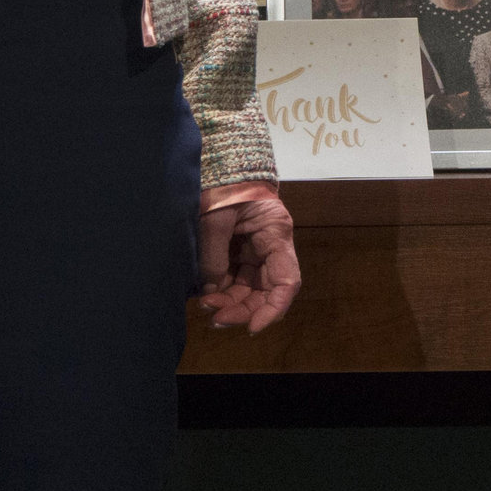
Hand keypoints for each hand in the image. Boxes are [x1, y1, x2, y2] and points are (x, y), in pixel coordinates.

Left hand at [195, 194, 301, 333]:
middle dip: (243, 309)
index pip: (286, 281)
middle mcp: (268, 246)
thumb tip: (210, 290)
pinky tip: (204, 296)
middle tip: (216, 319)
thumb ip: (213, 255)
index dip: (273, 309)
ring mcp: (252, 250)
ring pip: (247, 289)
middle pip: (265, 290)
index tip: (253, 327)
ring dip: (228, 303)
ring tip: (205, 307)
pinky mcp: (236, 251)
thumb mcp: (215, 218)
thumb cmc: (223, 183)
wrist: (216, 162)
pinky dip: (219, 291)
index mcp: (275, 233)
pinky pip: (232, 279)